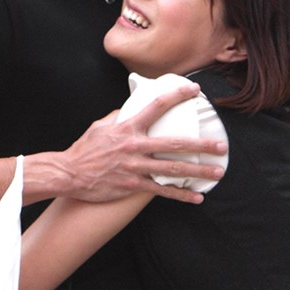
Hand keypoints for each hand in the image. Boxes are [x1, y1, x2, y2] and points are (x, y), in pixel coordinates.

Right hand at [54, 82, 225, 204]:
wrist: (68, 173)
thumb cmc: (84, 149)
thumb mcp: (100, 126)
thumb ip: (119, 117)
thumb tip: (130, 108)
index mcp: (128, 127)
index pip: (157, 106)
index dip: (177, 96)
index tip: (194, 90)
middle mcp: (135, 146)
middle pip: (175, 143)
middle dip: (201, 144)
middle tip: (221, 146)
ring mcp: (135, 166)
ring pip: (173, 169)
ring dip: (198, 171)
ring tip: (217, 172)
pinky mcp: (132, 184)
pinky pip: (161, 190)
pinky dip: (180, 195)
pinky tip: (196, 198)